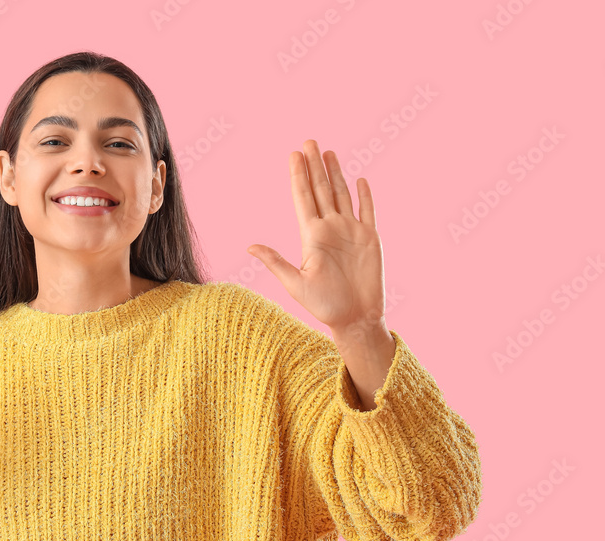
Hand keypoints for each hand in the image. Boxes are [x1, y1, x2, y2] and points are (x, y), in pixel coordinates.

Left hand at [247, 139, 385, 334]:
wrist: (355, 319)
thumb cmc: (324, 306)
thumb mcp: (294, 283)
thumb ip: (275, 261)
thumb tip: (249, 246)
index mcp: (311, 236)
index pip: (303, 198)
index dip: (298, 176)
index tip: (293, 154)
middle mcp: (330, 229)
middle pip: (321, 190)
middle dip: (314, 166)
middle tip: (308, 141)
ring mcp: (351, 232)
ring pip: (342, 194)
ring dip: (335, 173)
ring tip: (328, 152)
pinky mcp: (370, 238)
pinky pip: (368, 211)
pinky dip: (364, 195)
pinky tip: (359, 179)